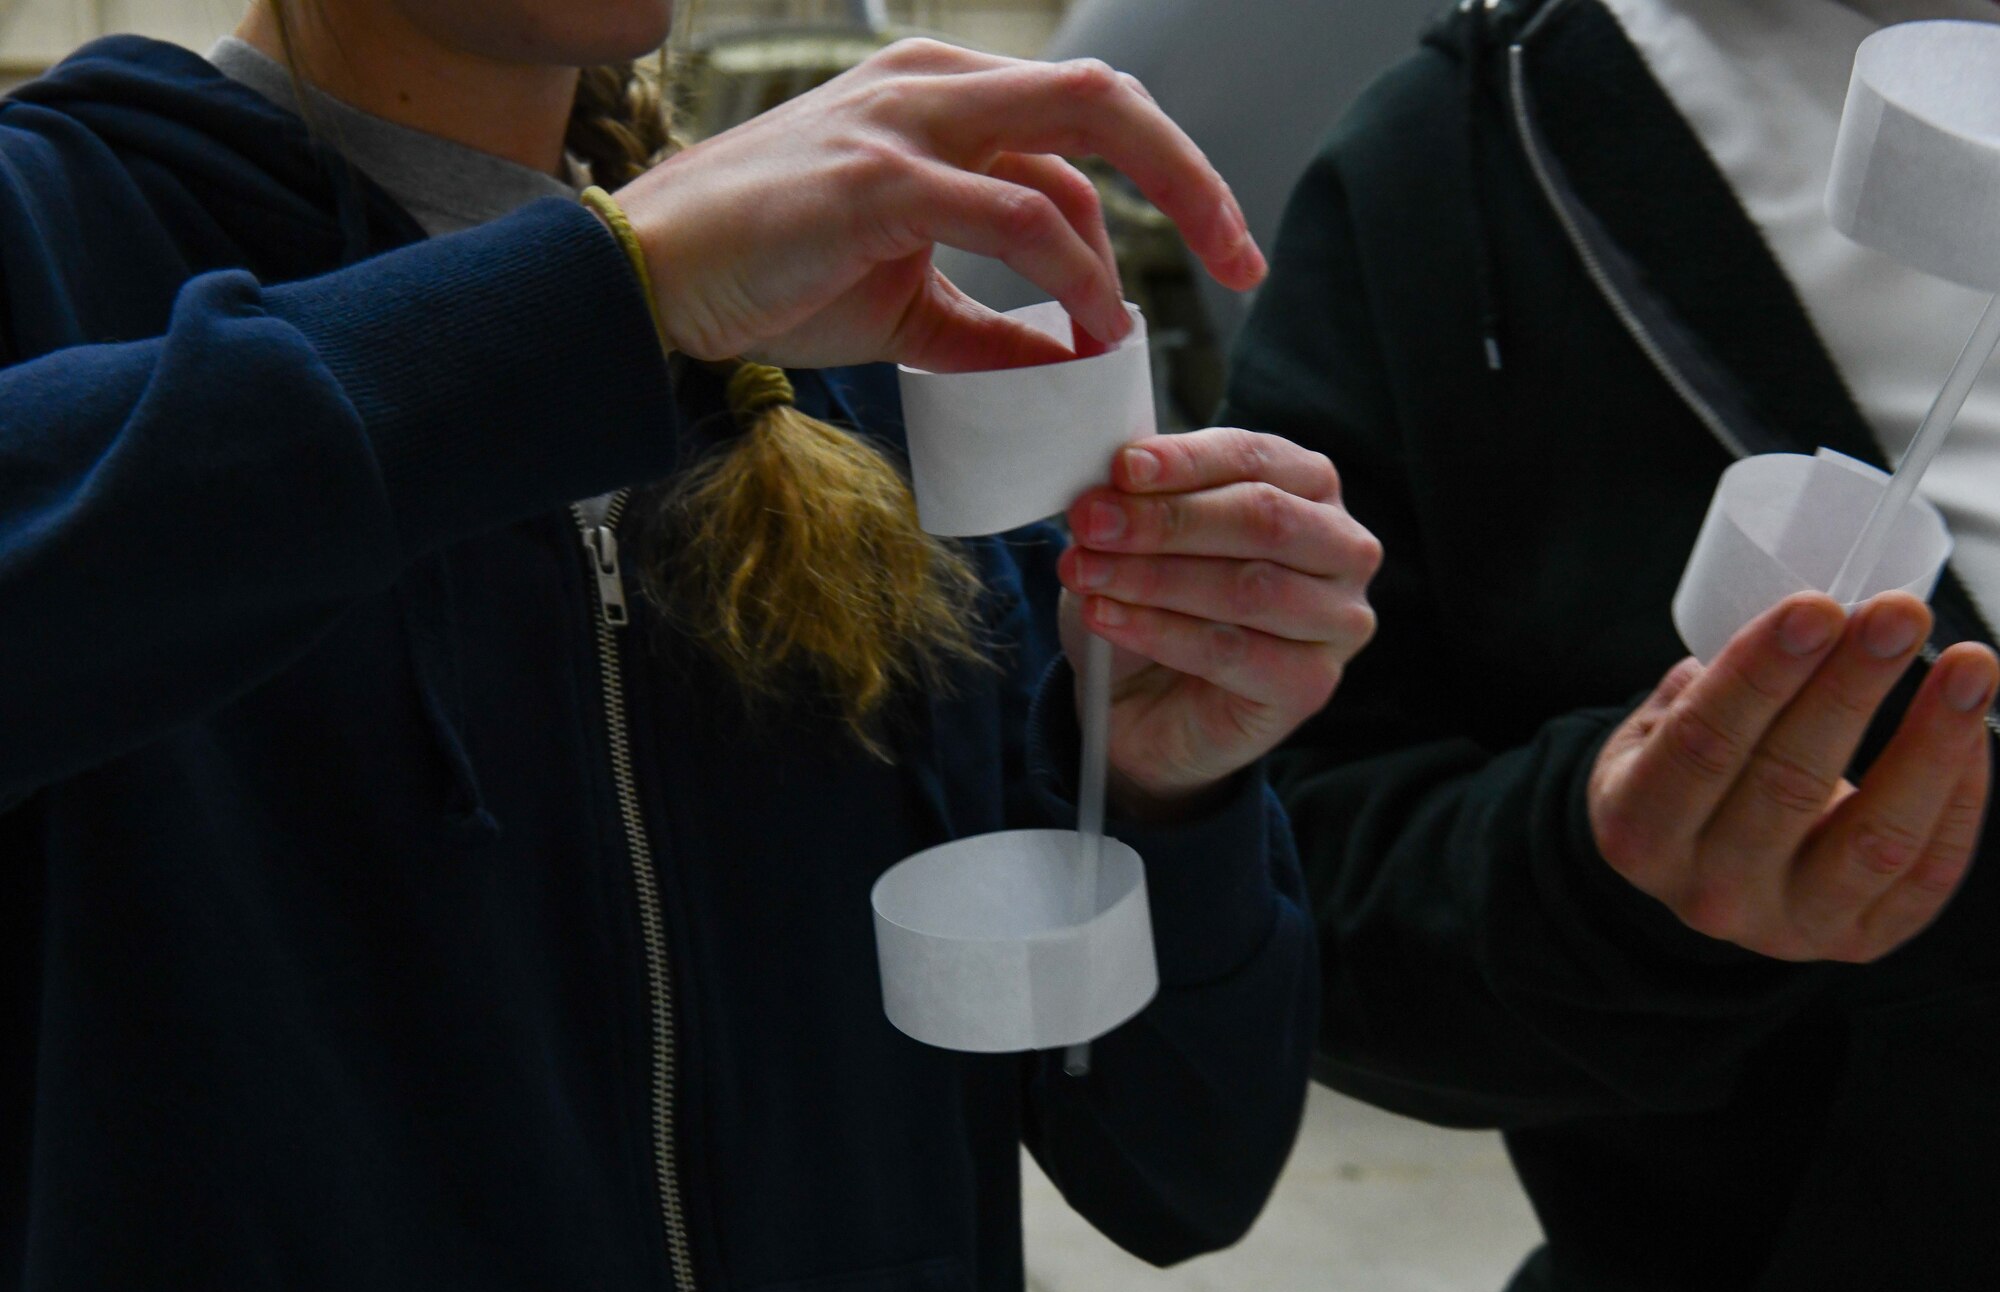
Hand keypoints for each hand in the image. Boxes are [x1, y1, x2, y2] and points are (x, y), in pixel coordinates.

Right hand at [611, 39, 1263, 370]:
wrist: (648, 280)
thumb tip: (1072, 366)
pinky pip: (1016, 215)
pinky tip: (1086, 328)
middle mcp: (935, 87)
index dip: (1165, 189)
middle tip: (1243, 261)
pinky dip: (1070, 275)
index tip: (1214, 255)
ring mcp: (908, 122)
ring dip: (1141, 239)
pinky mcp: (881, 178)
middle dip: (1195, 181)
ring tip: (1135, 331)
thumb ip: (991, 325)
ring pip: (1081, 135)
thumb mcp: (905, 305)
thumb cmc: (769, 276)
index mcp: (943, 100)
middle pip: (1108, 101)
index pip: (1085, 124)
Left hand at [1054, 429, 1380, 815]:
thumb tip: (1117, 476)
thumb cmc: (1151, 598)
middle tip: (1092, 525)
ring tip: (1087, 574)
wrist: (1141, 698)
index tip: (1122, 468)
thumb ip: (1139, 497)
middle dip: (1167, 521)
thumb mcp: (1137, 533)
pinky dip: (1159, 632)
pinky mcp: (1311, 683)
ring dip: (1155, 578)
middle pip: (1264, 520)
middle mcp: (1341, 547)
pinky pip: (1232, 652)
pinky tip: (1107, 618)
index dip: (1186, 461)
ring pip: (1249, 588)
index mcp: (1308, 485)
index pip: (1255, 458)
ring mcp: (1337, 619)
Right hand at [1590, 591, 1997, 962]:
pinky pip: (1928, 872)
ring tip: (1970, 665)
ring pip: (1874, 839)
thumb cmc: (1681, 777)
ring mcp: (1788, 925)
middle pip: (1788, 785)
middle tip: (1898, 615)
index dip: (1760, 674)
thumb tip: (1807, 629)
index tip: (1816, 608)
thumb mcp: (1654, 731)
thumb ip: (1709, 690)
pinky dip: (1959, 793)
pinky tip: (1971, 726)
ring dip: (1931, 743)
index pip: (1701, 745)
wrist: (1695, 873)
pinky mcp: (1860, 942)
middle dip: (1851, 689)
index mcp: (1639, 831)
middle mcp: (1708, 891)